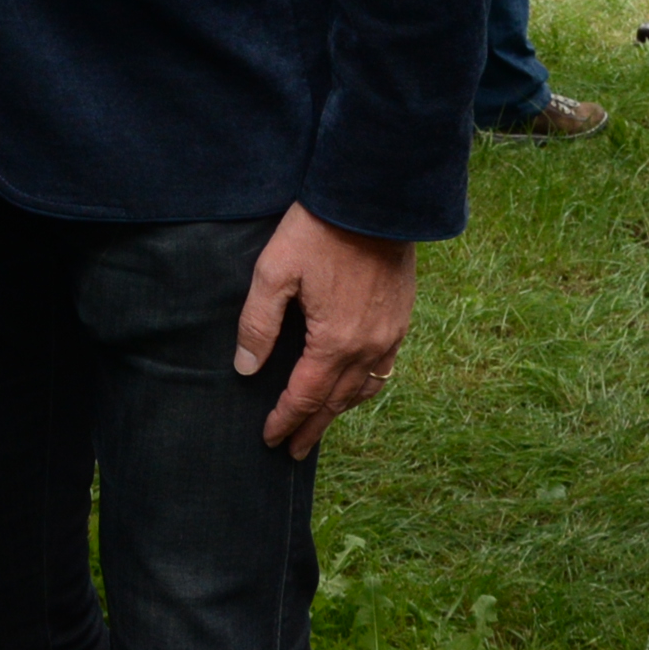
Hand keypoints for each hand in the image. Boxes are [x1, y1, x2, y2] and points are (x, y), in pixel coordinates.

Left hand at [241, 206, 415, 458]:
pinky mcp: (402, 317)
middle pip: (336, 402)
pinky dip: (365, 386)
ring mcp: (390, 334)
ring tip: (321, 424)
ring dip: (340, 411)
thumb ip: (258, 324)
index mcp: (335, 342)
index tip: (269, 439)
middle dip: (312, 428)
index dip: (285, 420)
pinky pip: (384, 368)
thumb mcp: (274, 271)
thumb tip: (246, 369)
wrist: (372, 198)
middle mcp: (368, 347)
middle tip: (294, 451)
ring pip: (364, 389)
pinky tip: (355, 385)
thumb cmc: (318, 230)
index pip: (305, 396)